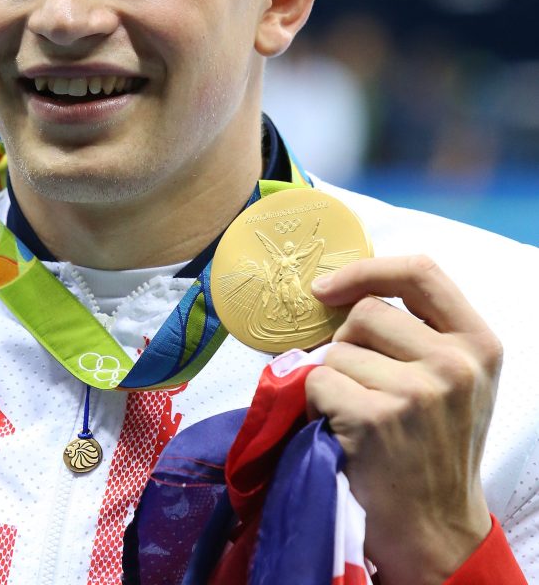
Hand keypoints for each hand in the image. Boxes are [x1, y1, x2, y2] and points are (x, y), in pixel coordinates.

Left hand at [307, 254, 501, 584]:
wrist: (434, 527)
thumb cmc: (434, 446)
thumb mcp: (453, 380)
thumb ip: (420, 330)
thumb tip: (339, 289)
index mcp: (478, 344)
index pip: (421, 271)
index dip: (368, 270)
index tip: (330, 287)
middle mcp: (455, 364)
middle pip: (366, 312)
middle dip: (348, 342)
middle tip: (364, 384)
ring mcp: (417, 393)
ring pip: (338, 349)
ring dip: (334, 378)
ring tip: (361, 414)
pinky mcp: (376, 419)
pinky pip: (319, 381)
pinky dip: (317, 402)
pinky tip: (343, 430)